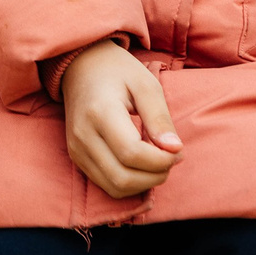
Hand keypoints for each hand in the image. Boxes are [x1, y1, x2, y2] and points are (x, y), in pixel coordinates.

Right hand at [59, 41, 182, 197]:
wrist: (80, 67)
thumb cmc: (118, 72)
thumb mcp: (146, 85)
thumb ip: (160, 118)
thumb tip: (175, 150)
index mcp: (100, 112)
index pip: (132, 153)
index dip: (161, 160)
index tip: (178, 150)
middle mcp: (83, 135)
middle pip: (123, 177)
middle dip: (156, 176)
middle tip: (171, 159)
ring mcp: (76, 149)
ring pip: (115, 187)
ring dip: (144, 183)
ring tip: (157, 162)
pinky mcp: (77, 157)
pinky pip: (106, 184)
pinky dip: (130, 182)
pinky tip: (141, 164)